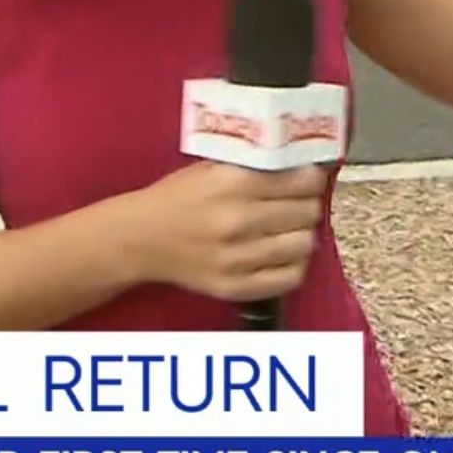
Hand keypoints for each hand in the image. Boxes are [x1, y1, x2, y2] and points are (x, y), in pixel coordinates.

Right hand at [121, 161, 328, 302]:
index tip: (309, 179)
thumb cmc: (177, 197)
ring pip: (304, 245)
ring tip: (289, 229)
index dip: (312, 178)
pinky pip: (290, 278)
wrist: (140, 239)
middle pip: (307, 212)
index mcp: (233, 184)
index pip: (302, 181)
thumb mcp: (211, 168)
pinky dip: (293, 264)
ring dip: (302, 234)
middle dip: (308, 204)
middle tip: (299, 203)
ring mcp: (238, 259)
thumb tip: (300, 165)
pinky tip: (282, 254)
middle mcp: (238, 221)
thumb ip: (253, 166)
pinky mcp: (235, 287)